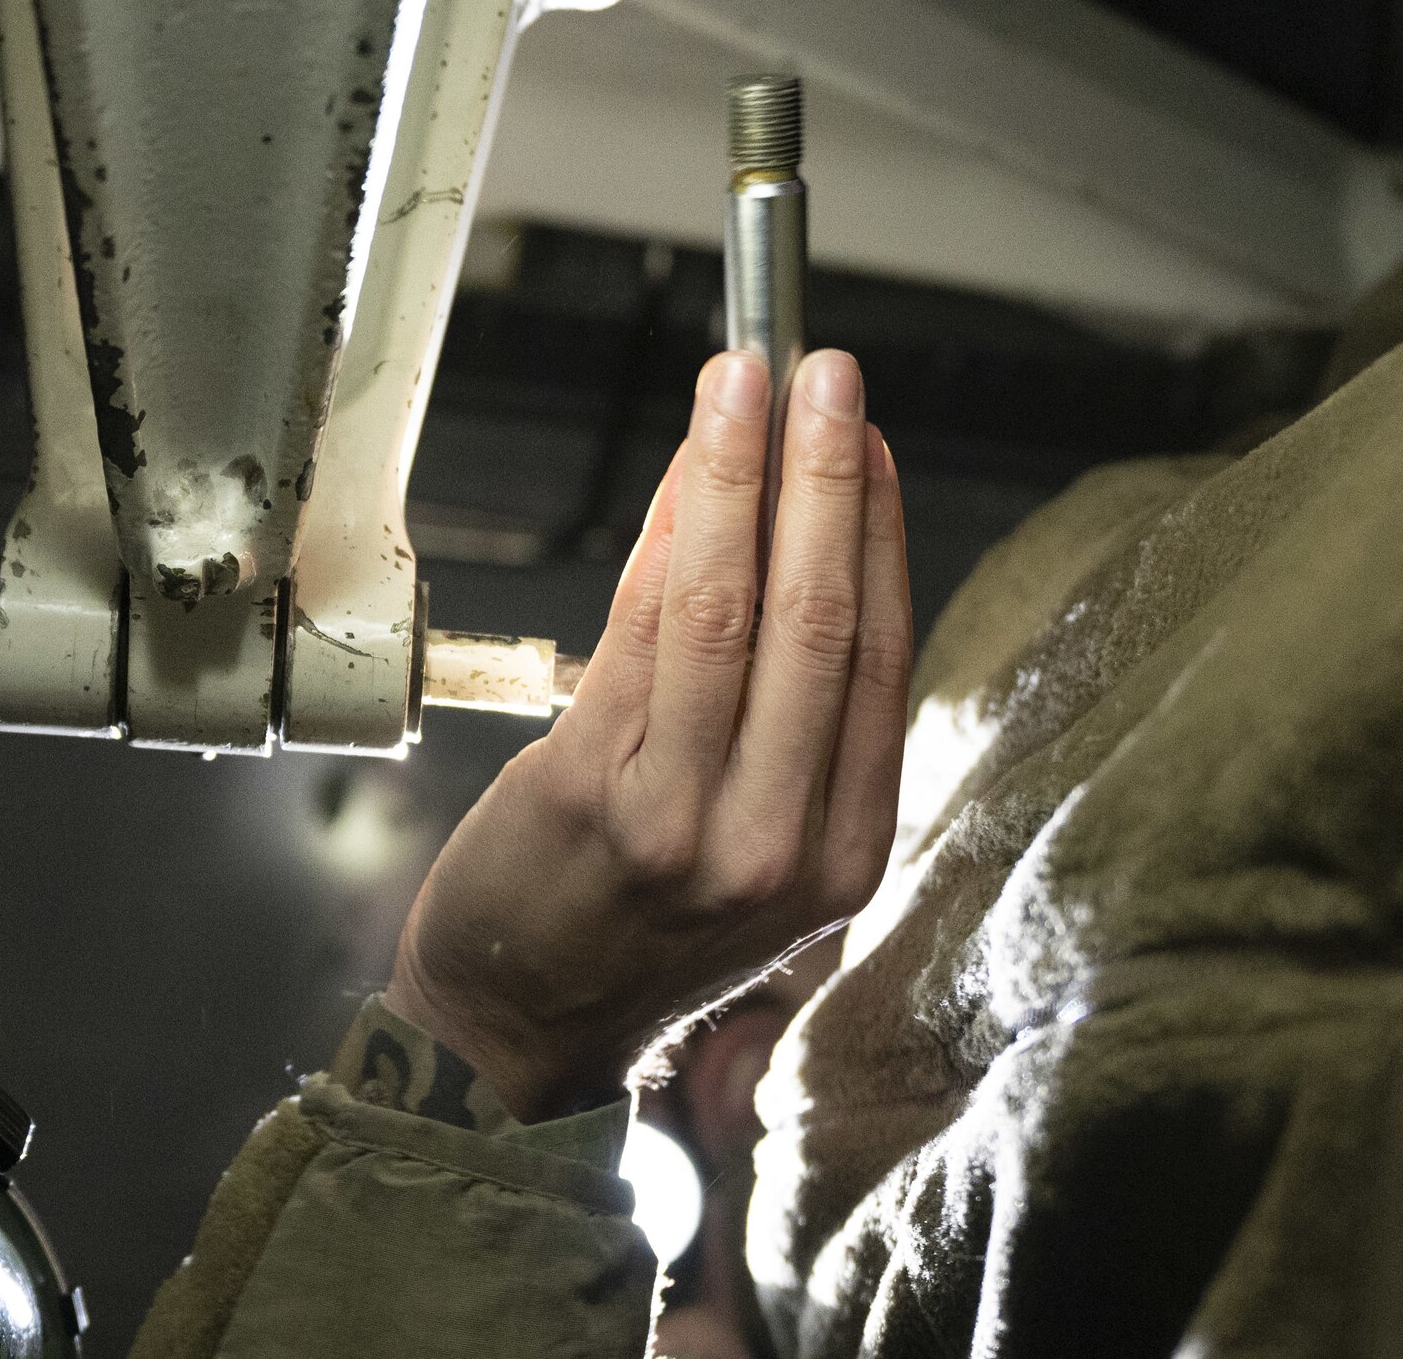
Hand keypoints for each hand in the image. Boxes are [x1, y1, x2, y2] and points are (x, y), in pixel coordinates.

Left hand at [387, 349, 910, 1118]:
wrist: (521, 1029)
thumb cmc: (639, 927)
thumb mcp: (759, 851)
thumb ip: (794, 726)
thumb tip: (804, 546)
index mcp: (843, 852)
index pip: (878, 654)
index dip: (881, 530)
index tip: (875, 442)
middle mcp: (781, 841)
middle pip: (819, 618)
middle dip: (827, 477)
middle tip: (825, 373)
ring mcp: (686, 821)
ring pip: (732, 611)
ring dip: (742, 479)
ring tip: (746, 384)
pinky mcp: (593, 791)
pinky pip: (642, 634)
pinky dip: (669, 536)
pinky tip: (683, 470)